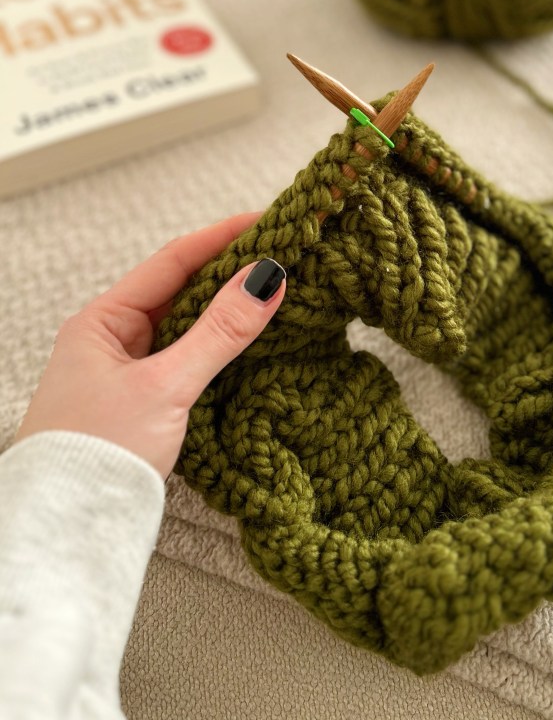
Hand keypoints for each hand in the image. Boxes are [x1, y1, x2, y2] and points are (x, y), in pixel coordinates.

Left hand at [12, 212, 285, 479]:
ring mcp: (129, 370)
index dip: (222, 237)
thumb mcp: (166, 386)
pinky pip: (189, 357)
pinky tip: (251, 341)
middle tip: (283, 254)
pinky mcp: (145, 401)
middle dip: (231, 271)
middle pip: (182, 289)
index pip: (172, 261)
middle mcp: (113, 339)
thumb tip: (268, 279)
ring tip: (277, 290)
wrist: (68, 531)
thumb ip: (219, 332)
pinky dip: (220, 345)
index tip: (268, 221)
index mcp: (102, 321)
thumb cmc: (99, 454)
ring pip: (188, 325)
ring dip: (228, 309)